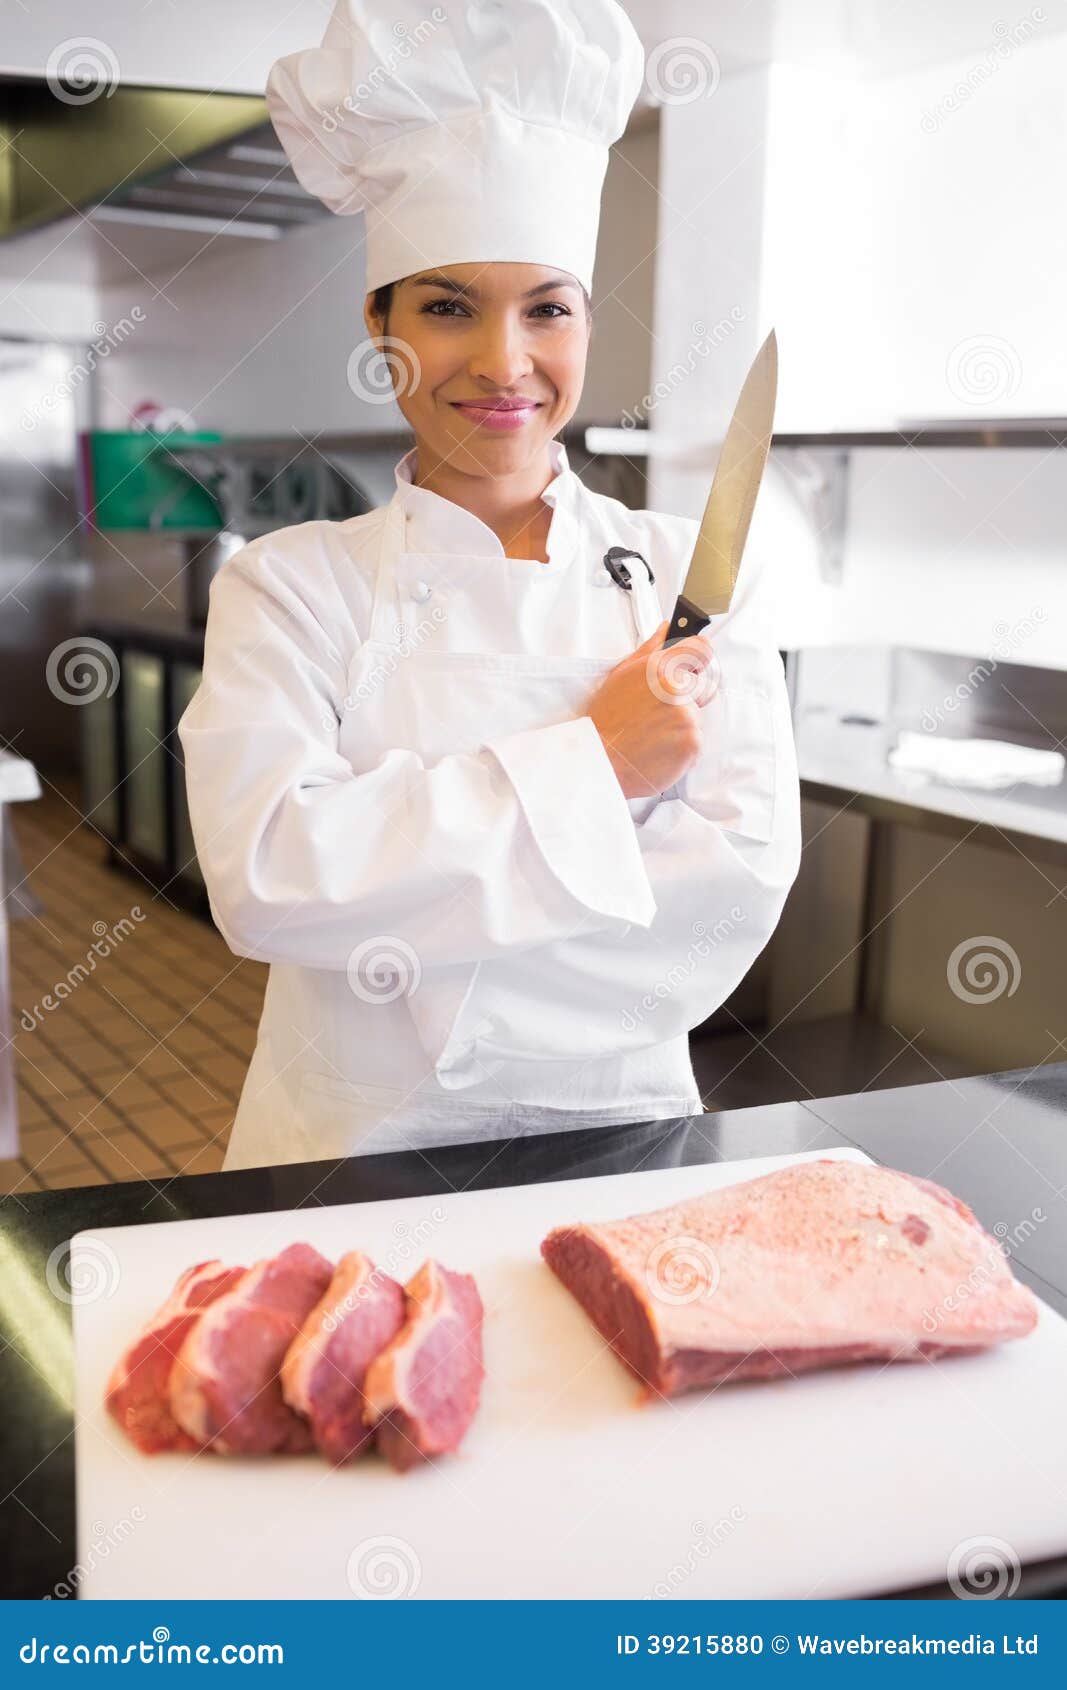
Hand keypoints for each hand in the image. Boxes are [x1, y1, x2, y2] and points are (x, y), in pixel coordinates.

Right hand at [585, 619, 717, 798]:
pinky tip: (660, 747)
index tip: (694, 667)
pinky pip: (697, 741)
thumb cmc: (607, 719)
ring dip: (684, 724)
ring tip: (655, 732)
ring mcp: (686, 716)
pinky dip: (683, 747)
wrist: (601, 760)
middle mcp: (676, 689)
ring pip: (699, 717)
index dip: (700, 659)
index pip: (702, 649)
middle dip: (690, 698)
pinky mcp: (692, 743)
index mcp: (659, 667)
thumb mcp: (621, 676)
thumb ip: (650, 650)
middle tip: (662, 711)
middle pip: (706, 687)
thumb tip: (666, 630)